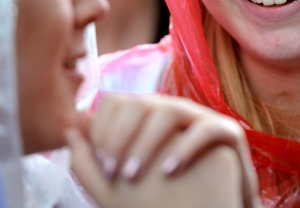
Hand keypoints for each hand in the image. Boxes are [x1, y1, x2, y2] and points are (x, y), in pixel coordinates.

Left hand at [67, 93, 260, 207]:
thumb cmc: (166, 197)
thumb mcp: (123, 180)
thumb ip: (93, 158)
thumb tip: (71, 128)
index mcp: (146, 118)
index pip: (116, 102)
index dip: (103, 129)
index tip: (100, 164)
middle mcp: (172, 111)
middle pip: (139, 102)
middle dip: (120, 137)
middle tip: (114, 172)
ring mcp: (200, 118)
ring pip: (169, 110)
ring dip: (146, 142)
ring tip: (134, 175)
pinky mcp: (227, 132)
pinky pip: (205, 128)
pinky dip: (185, 147)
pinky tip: (169, 171)